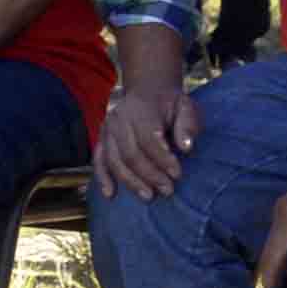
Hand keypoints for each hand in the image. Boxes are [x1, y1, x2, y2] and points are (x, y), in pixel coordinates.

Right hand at [92, 68, 195, 199]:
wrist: (147, 91)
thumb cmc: (170, 104)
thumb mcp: (186, 107)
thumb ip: (188, 125)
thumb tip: (187, 147)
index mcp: (140, 110)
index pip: (149, 139)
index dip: (162, 159)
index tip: (177, 175)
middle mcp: (119, 119)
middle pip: (130, 153)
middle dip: (149, 175)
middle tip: (167, 190)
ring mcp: (107, 129)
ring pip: (114, 161)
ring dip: (131, 182)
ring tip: (148, 196)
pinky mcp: (101, 138)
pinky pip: (99, 160)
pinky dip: (103, 178)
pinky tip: (110, 194)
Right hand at [253, 137, 286, 287]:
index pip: (273, 255)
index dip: (268, 279)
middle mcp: (280, 212)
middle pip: (268, 251)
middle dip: (267, 275)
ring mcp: (282, 209)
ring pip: (272, 244)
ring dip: (273, 265)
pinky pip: (279, 237)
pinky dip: (280, 253)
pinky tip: (284, 267)